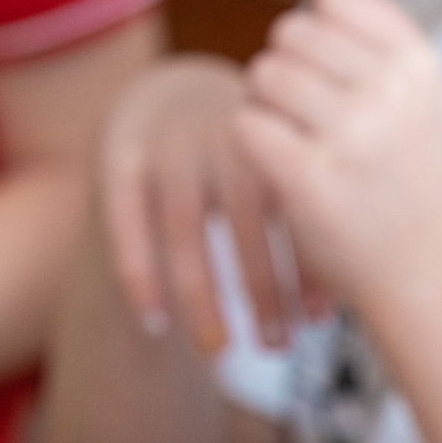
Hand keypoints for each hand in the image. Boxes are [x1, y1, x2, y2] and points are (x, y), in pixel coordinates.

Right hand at [97, 54, 299, 353]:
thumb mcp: (276, 171)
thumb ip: (300, 223)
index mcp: (275, 142)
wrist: (168, 90)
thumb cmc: (246, 159)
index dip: (307, 268)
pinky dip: (140, 277)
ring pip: (184, 231)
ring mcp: (166, 147)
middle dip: (264, 290)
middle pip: (245, 222)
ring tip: (219, 352)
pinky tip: (157, 326)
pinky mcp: (117, 158)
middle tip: (277, 347)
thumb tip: (325, 316)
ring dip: (203, 297)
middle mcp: (222, 138)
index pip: (297, 211)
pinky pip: (125, 225)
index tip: (317, 322)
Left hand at [231, 0, 441, 309]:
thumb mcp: (418, 101)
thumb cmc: (405, 181)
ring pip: (263, 75)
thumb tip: (314, 2)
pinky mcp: (307, 177)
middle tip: (306, 116)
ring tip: (295, 140)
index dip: (318, 33)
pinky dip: (252, 144)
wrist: (422, 273)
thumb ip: (374, 48)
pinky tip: (280, 166)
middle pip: (290, 34)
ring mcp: (350, 134)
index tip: (334, 76)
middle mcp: (390, 92)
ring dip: (265, 106)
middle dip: (285, 69)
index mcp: (419, 64)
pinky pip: (245, 124)